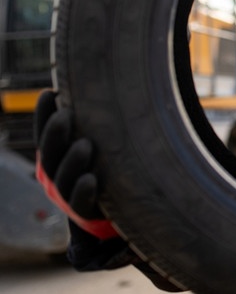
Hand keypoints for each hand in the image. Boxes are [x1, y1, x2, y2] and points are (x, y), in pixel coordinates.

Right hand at [34, 89, 116, 239]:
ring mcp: (71, 197)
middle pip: (51, 156)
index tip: (50, 93)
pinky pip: (82, 204)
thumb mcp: (108, 145)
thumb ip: (101, 124)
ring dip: (72, 162)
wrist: (123, 217)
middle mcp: (59, 177)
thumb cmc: (116, 170)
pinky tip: (90, 179)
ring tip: (84, 145)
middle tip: (65, 115)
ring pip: (64, 180)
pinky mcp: (89, 216)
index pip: (45, 135)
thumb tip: (108, 87)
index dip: (44, 116)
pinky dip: (84, 192)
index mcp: (59, 158)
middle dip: (55, 135)